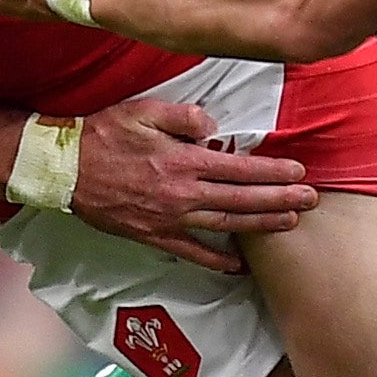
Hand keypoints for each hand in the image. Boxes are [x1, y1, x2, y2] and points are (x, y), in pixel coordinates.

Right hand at [67, 97, 314, 271]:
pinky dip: (218, 261)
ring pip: (226, 226)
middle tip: (312, 200)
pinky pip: (193, 253)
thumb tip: (215, 128)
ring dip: (262, 225)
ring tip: (290, 223)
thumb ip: (185, 116)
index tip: (300, 172)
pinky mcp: (154, 236)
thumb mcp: (144, 111)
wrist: (64, 170)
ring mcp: (170, 219)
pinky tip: (239, 266)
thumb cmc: (103, 135)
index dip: (274, 172)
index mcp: (183, 161)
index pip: (240, 169)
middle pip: (242, 200)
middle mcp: (182, 194)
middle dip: (281, 200)